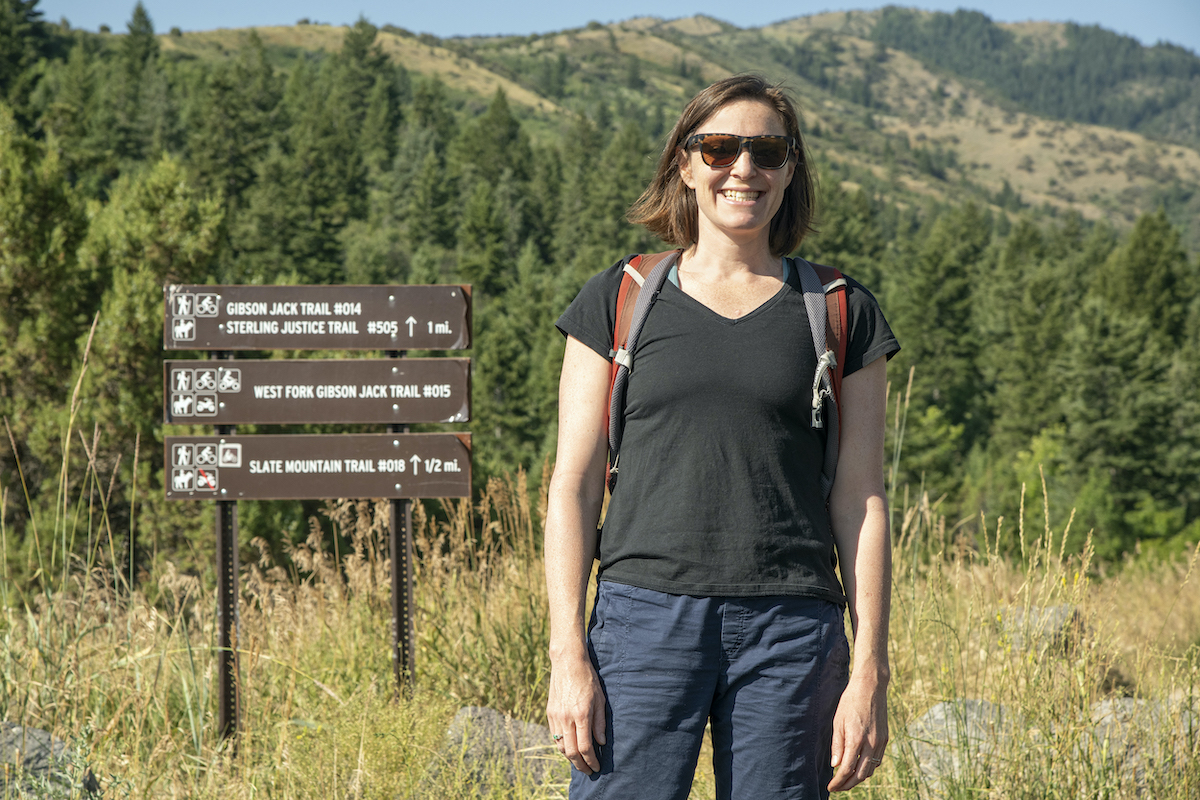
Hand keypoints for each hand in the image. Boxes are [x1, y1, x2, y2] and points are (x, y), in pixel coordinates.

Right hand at [547, 652, 606, 773]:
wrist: (567, 662)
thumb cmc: (588, 679)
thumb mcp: (600, 699)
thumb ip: (600, 723)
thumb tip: (600, 742)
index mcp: (581, 715)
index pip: (585, 747)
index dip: (591, 760)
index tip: (597, 767)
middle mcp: (566, 718)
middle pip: (571, 752)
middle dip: (580, 765)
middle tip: (589, 770)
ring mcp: (556, 716)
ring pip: (561, 746)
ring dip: (570, 758)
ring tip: (580, 762)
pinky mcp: (550, 713)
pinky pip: (554, 736)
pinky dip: (562, 746)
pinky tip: (570, 748)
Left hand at [827, 673, 888, 791]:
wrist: (870, 687)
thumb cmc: (850, 702)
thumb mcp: (838, 722)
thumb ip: (837, 745)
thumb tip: (835, 765)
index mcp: (856, 739)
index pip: (847, 770)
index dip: (838, 782)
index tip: (830, 787)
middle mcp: (871, 744)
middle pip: (860, 775)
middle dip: (848, 785)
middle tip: (837, 787)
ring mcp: (880, 742)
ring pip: (870, 770)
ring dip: (858, 778)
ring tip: (846, 780)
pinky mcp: (885, 739)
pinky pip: (877, 761)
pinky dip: (868, 768)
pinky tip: (858, 767)